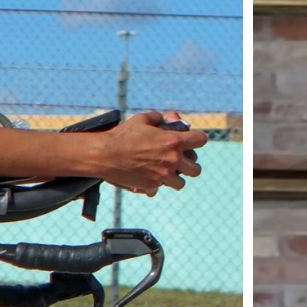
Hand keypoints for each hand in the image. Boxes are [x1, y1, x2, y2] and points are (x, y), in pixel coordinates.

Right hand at [92, 111, 206, 193]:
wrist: (105, 155)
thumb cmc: (123, 135)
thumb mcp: (142, 119)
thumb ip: (158, 118)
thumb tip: (167, 119)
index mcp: (173, 141)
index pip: (201, 140)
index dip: (197, 139)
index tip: (192, 140)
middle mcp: (172, 160)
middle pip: (196, 169)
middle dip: (190, 164)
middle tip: (182, 161)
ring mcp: (163, 176)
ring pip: (181, 183)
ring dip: (176, 177)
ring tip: (167, 172)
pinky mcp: (151, 186)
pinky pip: (160, 188)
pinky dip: (157, 184)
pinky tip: (149, 177)